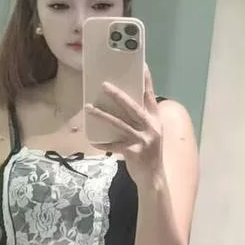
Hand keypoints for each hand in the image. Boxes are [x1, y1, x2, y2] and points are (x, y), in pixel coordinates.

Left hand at [86, 67, 163, 186]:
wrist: (154, 177)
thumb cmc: (149, 153)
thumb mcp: (150, 133)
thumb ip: (141, 120)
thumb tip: (122, 104)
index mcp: (155, 119)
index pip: (150, 96)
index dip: (146, 81)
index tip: (142, 66)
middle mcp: (151, 127)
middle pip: (133, 107)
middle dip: (118, 95)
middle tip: (104, 85)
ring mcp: (144, 139)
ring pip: (120, 124)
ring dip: (103, 115)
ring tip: (89, 108)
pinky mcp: (134, 152)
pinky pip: (115, 145)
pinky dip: (104, 143)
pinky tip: (94, 141)